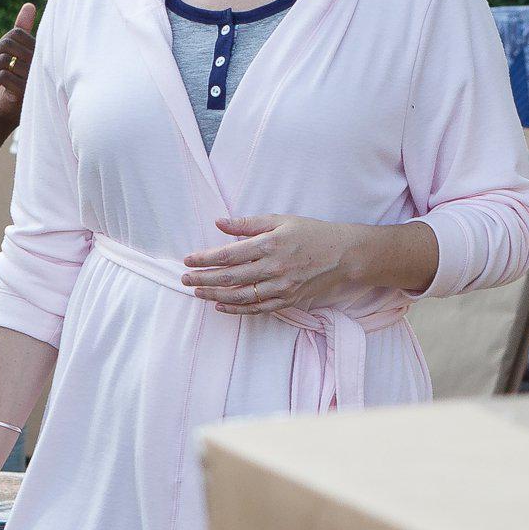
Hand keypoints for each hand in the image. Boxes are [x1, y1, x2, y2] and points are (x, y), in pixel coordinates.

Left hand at [0, 2, 35, 123]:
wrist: (10, 110)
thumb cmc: (15, 79)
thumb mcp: (17, 53)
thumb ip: (23, 30)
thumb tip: (29, 5)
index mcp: (40, 51)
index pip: (16, 33)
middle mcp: (40, 63)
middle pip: (7, 45)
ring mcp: (34, 78)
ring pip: (3, 60)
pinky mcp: (25, 92)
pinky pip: (2, 76)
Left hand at [182, 215, 369, 314]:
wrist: (343, 254)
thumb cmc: (311, 232)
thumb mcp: (280, 220)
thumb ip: (247, 224)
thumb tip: (218, 223)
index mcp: (270, 244)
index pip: (228, 254)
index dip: (204, 258)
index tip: (188, 259)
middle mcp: (274, 268)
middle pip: (230, 277)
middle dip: (203, 278)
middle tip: (184, 279)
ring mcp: (281, 287)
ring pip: (240, 296)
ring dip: (215, 295)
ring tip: (198, 292)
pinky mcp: (288, 299)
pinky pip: (258, 308)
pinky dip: (237, 309)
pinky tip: (221, 305)